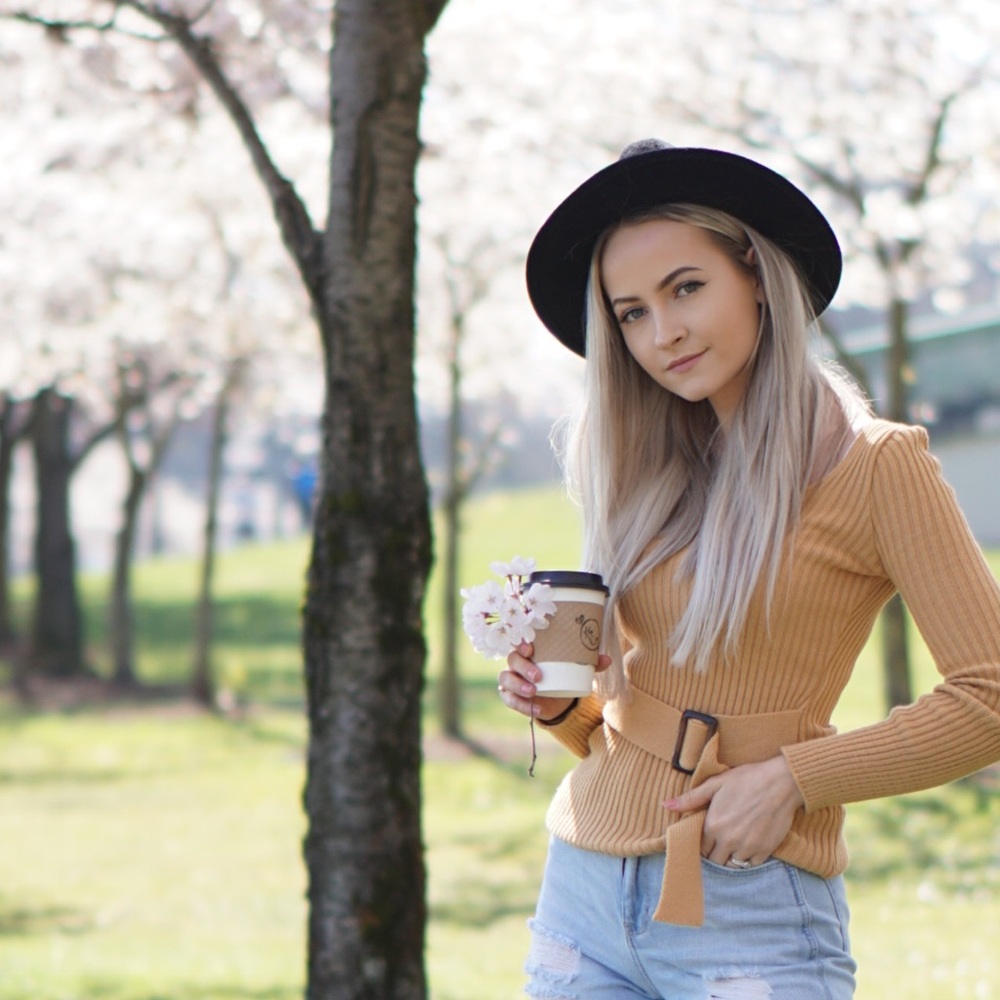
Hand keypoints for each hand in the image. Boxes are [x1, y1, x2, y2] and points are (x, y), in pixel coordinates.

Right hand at [497, 641, 610, 720]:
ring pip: (506, 679)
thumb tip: (607, 660)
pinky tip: (535, 709)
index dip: (522, 643)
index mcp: (531, 649)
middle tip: (538, 676)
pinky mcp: (510, 695)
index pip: (520, 641)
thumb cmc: (563, 674)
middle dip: (523, 667)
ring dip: (518, 686)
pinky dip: (521, 705)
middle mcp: (517, 662)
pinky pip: (509, 699)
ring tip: (533, 692)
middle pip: (512, 660)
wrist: (557, 697)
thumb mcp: (577, 668)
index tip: (531, 648)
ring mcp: (511, 679)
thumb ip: (591, 663)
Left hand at [664, 755, 804, 867]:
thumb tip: (665, 805)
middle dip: (715, 854)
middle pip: (715, 861)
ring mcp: (748, 847)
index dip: (703, 844)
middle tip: (719, 845)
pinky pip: (751, 865)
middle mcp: (728, 840)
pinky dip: (748, 859)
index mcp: (713, 825)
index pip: (701, 848)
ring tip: (733, 847)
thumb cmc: (747, 779)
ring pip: (733, 865)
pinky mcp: (765, 850)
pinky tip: (748, 847)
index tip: (707, 839)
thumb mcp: (715, 784)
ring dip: (730, 859)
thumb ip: (690, 798)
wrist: (781, 782)